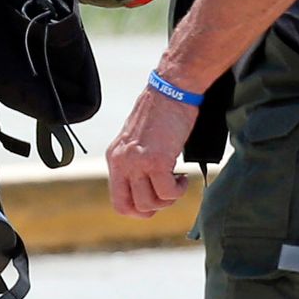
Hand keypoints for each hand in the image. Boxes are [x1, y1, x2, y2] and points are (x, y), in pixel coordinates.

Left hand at [107, 84, 199, 220]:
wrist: (172, 89)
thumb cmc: (161, 111)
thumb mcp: (139, 139)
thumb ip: (137, 162)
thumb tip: (148, 187)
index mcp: (115, 157)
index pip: (118, 201)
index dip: (138, 209)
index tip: (155, 200)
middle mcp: (122, 162)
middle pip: (131, 207)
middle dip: (153, 208)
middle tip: (167, 193)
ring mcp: (138, 162)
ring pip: (150, 203)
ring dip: (168, 199)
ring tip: (177, 181)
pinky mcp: (156, 160)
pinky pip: (167, 192)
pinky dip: (179, 190)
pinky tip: (183, 176)